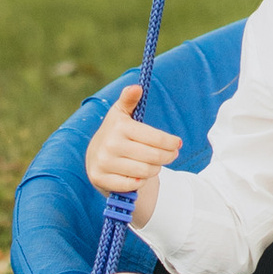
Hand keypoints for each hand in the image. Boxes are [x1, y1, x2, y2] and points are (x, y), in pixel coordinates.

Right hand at [84, 83, 180, 227]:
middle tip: (171, 156)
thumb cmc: (116, 132)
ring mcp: (104, 162)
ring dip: (155, 169)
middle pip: (154, 157)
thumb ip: (129, 99)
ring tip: (155, 164)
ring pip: (145, 172)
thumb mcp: (121, 113)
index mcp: (119, 125)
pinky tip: (140, 175)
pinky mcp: (100, 179)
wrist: (94, 156)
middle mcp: (110, 144)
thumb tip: (137, 87)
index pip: (156, 138)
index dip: (171, 142)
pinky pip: (132, 185)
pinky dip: (140, 181)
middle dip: (167, 157)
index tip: (178, 144)